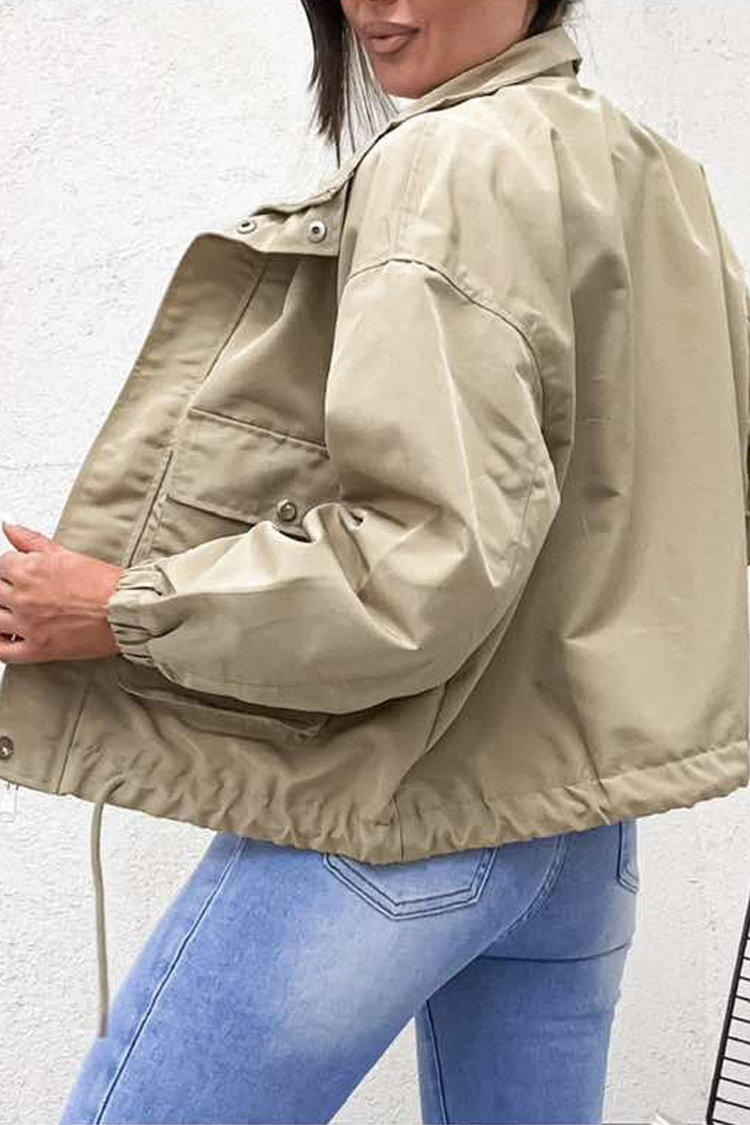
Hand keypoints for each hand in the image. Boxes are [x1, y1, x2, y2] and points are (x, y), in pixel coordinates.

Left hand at [0, 522, 124, 663]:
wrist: (126, 611)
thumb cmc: (105, 584)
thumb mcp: (66, 553)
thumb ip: (32, 540)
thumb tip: (10, 527)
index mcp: (30, 570)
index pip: (1, 564)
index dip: (12, 568)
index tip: (20, 573)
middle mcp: (24, 597)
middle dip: (6, 590)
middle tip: (23, 593)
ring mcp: (28, 624)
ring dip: (2, 614)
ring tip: (17, 612)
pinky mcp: (38, 649)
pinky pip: (3, 651)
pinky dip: (0, 644)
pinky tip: (6, 636)